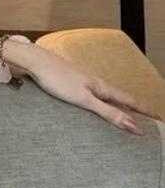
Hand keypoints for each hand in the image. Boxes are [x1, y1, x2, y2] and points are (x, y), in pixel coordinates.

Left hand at [14, 41, 158, 134]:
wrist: (35, 62)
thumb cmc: (57, 80)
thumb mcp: (84, 100)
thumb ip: (108, 112)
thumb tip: (134, 125)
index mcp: (102, 88)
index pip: (130, 101)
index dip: (144, 111)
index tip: (158, 118)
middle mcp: (96, 83)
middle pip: (121, 98)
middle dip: (136, 108)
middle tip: (148, 117)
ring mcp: (84, 81)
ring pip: (108, 95)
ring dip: (120, 104)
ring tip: (128, 112)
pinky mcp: (73, 82)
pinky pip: (95, 94)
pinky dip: (104, 101)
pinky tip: (98, 102)